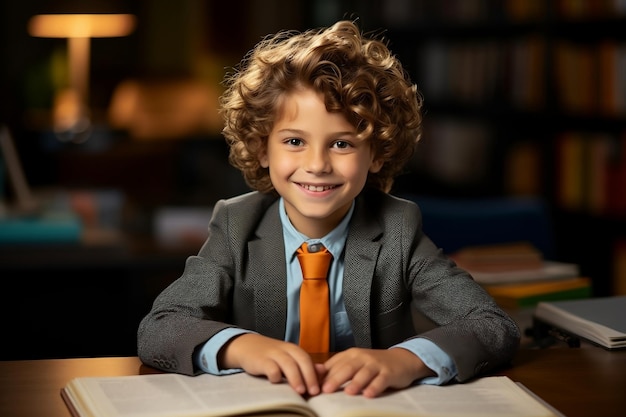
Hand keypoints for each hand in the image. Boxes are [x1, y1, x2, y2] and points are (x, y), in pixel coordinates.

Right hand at [218, 333, 322, 395]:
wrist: (247, 346)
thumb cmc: (271, 356)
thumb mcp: (288, 358)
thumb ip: (304, 365)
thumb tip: (322, 372)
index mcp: (294, 350)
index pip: (308, 360)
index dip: (315, 374)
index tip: (320, 390)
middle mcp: (285, 349)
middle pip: (302, 360)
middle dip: (309, 376)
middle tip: (314, 392)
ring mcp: (273, 354)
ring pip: (288, 364)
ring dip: (296, 378)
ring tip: (301, 391)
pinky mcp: (261, 360)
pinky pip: (270, 367)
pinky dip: (275, 375)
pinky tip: (276, 382)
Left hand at [319, 347, 434, 397]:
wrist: (401, 360)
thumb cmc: (372, 365)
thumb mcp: (354, 362)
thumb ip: (336, 368)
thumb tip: (314, 373)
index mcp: (351, 355)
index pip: (335, 364)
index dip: (324, 375)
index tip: (313, 386)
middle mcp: (362, 357)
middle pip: (348, 368)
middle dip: (336, 379)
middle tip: (326, 390)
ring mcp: (376, 364)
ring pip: (364, 373)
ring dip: (356, 382)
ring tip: (348, 393)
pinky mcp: (389, 372)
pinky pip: (381, 380)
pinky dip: (375, 387)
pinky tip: (369, 395)